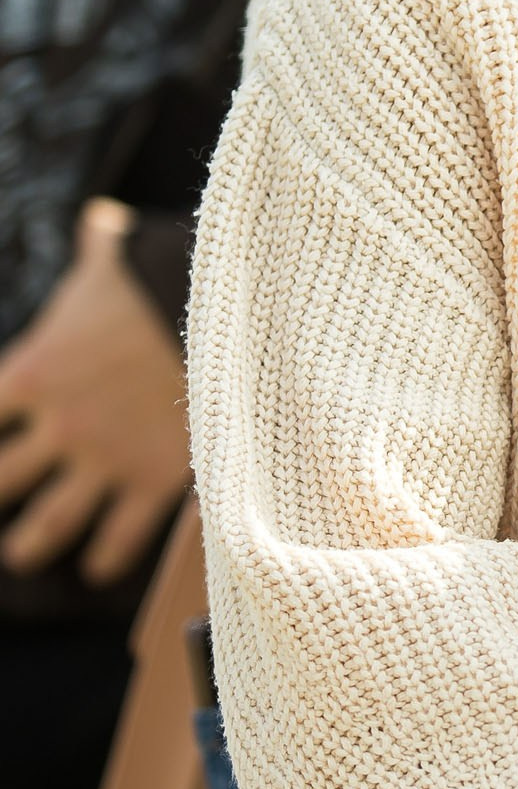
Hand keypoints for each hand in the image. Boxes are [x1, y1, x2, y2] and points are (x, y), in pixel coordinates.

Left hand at [0, 200, 188, 583]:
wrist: (224, 314)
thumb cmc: (161, 282)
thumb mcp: (113, 265)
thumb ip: (96, 252)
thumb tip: (100, 220)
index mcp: (32, 373)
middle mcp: (58, 425)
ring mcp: (102, 459)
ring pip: (46, 524)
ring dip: (29, 544)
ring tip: (23, 554)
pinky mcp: (151, 482)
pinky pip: (117, 539)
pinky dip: (105, 558)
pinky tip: (99, 567)